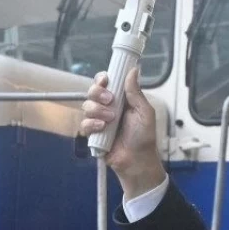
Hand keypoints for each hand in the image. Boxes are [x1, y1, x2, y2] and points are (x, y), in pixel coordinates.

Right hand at [80, 66, 166, 197]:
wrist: (137, 160)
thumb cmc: (144, 137)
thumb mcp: (144, 112)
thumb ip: (136, 92)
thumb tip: (134, 69)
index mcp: (120, 99)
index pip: (106, 82)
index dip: (102, 78)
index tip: (105, 80)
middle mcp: (107, 107)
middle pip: (92, 91)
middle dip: (98, 93)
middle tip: (109, 101)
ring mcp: (98, 120)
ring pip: (86, 106)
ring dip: (98, 111)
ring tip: (110, 120)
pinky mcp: (92, 133)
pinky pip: (84, 123)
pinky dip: (92, 124)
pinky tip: (102, 129)